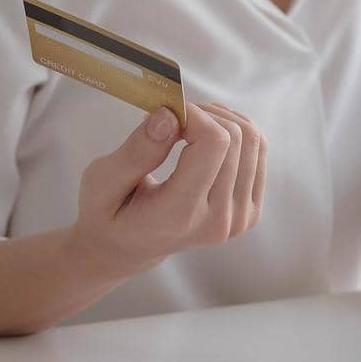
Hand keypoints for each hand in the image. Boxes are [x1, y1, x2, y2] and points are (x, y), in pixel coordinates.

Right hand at [66, 101, 266, 277]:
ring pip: (253, 141)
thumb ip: (136, 150)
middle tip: (175, 117)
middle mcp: (217, 221)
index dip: (195, 114)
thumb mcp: (101, 181)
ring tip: (189, 126)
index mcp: (179, 215)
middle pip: (236, 138)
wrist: (127, 248)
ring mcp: (239, 220)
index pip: (214, 143)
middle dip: (206, 114)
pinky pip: (259, 153)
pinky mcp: (250, 213)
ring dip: (222, 120)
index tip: (169, 113)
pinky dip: (236, 134)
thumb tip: (170, 116)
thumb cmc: (109, 213)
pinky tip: (207, 138)